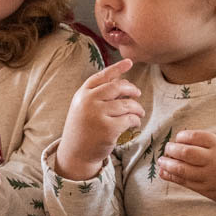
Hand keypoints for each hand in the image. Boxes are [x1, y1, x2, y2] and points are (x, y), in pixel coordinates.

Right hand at [55, 59, 143, 179]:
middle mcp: (88, 101)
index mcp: (82, 94)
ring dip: (137, 108)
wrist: (75, 153)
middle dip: (132, 89)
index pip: (102, 76)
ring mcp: (98, 114)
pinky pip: (129, 119)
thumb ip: (97, 94)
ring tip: (140, 112)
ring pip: (127, 104)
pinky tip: (135, 123)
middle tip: (138, 94)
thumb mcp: (82, 107)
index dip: (117, 68)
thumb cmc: (82, 129)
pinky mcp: (108, 128)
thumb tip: (121, 81)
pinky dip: (136, 120)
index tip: (130, 62)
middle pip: (117, 87)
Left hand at [158, 130, 215, 215]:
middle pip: (185, 153)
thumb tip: (186, 141)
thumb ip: (211, 145)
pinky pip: (186, 183)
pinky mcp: (207, 190)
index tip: (178, 137)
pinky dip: (172, 177)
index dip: (183, 136)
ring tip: (161, 161)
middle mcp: (214, 160)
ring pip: (182, 169)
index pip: (196, 137)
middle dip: (172, 150)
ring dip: (168, 164)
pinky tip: (164, 173)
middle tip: (167, 149)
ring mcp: (210, 177)